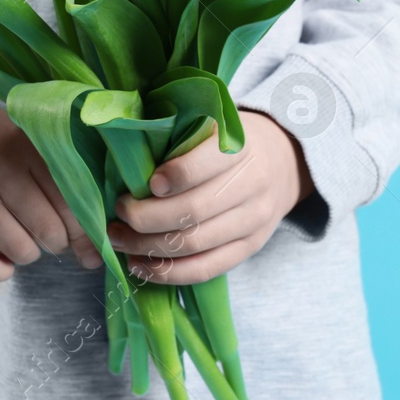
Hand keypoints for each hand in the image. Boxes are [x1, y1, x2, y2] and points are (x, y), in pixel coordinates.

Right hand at [0, 70, 103, 281]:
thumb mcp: (9, 128)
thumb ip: (48, 164)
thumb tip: (91, 230)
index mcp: (22, 139)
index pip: (73, 195)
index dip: (85, 225)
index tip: (86, 237)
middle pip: (51, 227)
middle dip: (57, 241)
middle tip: (47, 234)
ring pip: (22, 250)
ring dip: (27, 254)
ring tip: (17, 239)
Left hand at [107, 110, 313, 285]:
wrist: (281, 163)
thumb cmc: (226, 142)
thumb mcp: (211, 126)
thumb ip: (178, 139)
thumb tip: (125, 160)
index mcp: (240, 147)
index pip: (208, 164)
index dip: (176, 175)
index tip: (148, 183)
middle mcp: (252, 185)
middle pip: (194, 211)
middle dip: (145, 218)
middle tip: (117, 214)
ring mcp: (253, 221)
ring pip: (195, 244)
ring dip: (148, 247)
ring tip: (119, 239)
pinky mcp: (249, 248)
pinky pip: (205, 269)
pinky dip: (167, 273)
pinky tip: (139, 264)